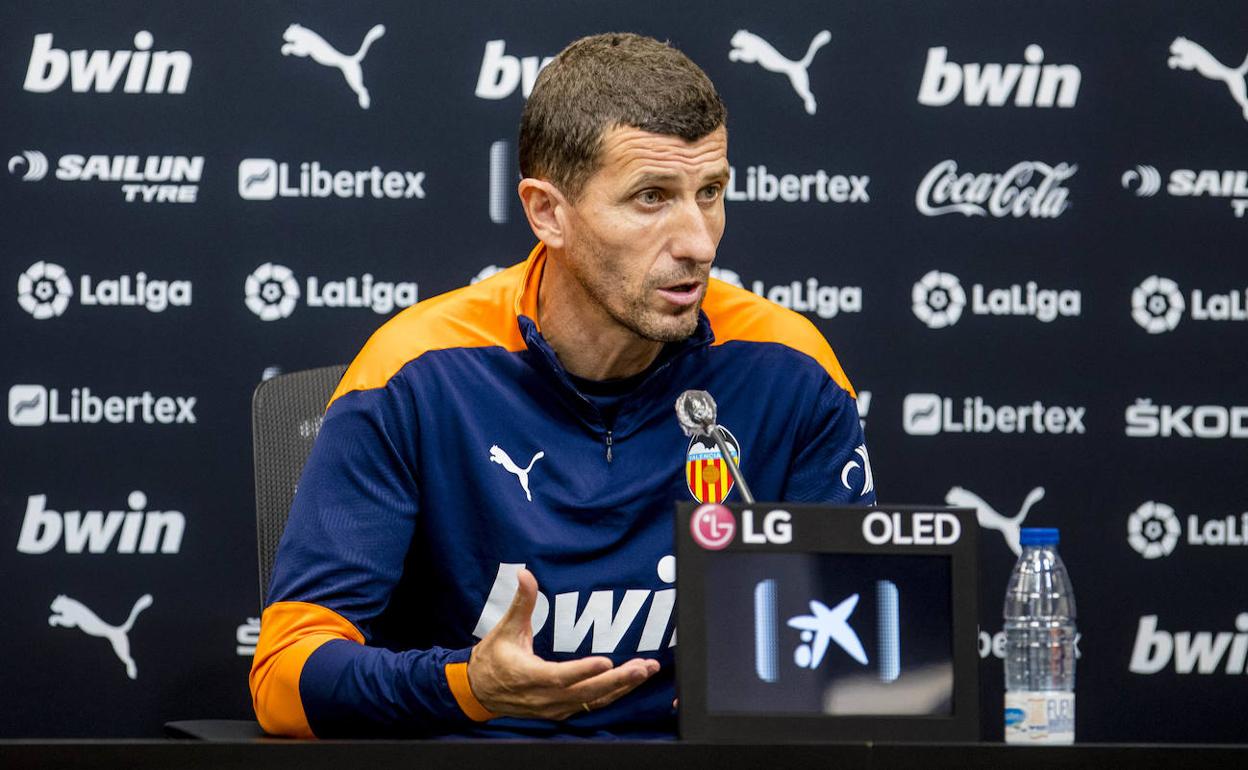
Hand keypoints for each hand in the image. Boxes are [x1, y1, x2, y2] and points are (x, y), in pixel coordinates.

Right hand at [467, 568, 659, 719]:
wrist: (479, 691)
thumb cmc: (494, 658)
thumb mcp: (505, 628)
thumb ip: (521, 602)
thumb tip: (525, 574)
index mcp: (529, 676)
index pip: (561, 676)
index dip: (584, 670)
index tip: (607, 661)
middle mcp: (544, 698)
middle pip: (586, 692)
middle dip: (617, 680)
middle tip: (642, 667)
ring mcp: (554, 707)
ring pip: (593, 701)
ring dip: (622, 687)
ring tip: (646, 671)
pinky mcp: (561, 710)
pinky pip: (591, 704)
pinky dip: (613, 693)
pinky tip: (631, 681)